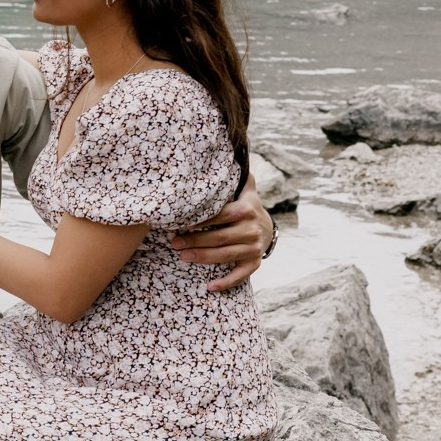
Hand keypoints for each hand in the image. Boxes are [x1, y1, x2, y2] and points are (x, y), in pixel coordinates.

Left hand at [168, 176, 272, 291]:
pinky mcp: (254, 263)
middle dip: (194, 240)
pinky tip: (210, 287)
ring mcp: (254, 248)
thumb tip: (230, 153)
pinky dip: (226, 282)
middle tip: (173, 242)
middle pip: (219, 237)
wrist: (267, 228)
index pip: (221, 216)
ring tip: (182, 256)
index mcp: (246, 210)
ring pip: (225, 256)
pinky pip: (240, 276)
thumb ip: (237, 176)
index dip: (202, 221)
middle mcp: (251, 230)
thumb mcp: (245, 190)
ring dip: (203, 258)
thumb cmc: (246, 207)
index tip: (182, 224)